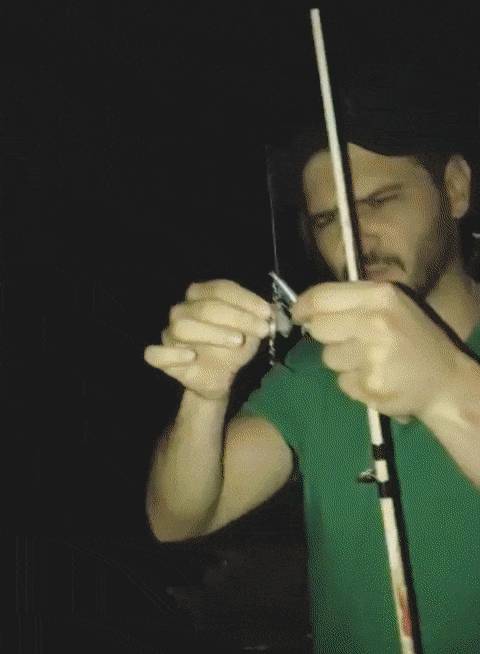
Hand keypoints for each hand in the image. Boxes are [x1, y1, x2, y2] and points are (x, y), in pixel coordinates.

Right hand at [144, 280, 272, 400]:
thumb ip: (260, 317)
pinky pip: (155, 353)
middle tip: (260, 330)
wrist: (220, 377)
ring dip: (211, 333)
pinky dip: (171, 354)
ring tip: (236, 342)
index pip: (220, 289)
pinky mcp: (162, 358)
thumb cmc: (233, 346)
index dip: (245, 300)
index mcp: (202, 296)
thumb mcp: (252, 330)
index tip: (267, 314)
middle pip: (203, 307)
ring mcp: (170, 334)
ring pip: (181, 326)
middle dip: (236, 317)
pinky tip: (190, 357)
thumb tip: (273, 309)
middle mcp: (183, 310)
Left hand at [290, 281, 459, 419]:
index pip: (322, 297)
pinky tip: (374, 378)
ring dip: (342, 361)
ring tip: (369, 361)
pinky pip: (340, 382)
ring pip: (327, 357)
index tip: (297, 314)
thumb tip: (306, 307)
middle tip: (348, 340)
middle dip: (327, 335)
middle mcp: (375, 323)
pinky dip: (352, 382)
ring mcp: (372, 356)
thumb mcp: (391, 305)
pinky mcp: (369, 385)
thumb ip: (352, 301)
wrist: (445, 381)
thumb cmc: (413, 338)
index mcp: (380, 296)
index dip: (303, 306)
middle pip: (319, 328)